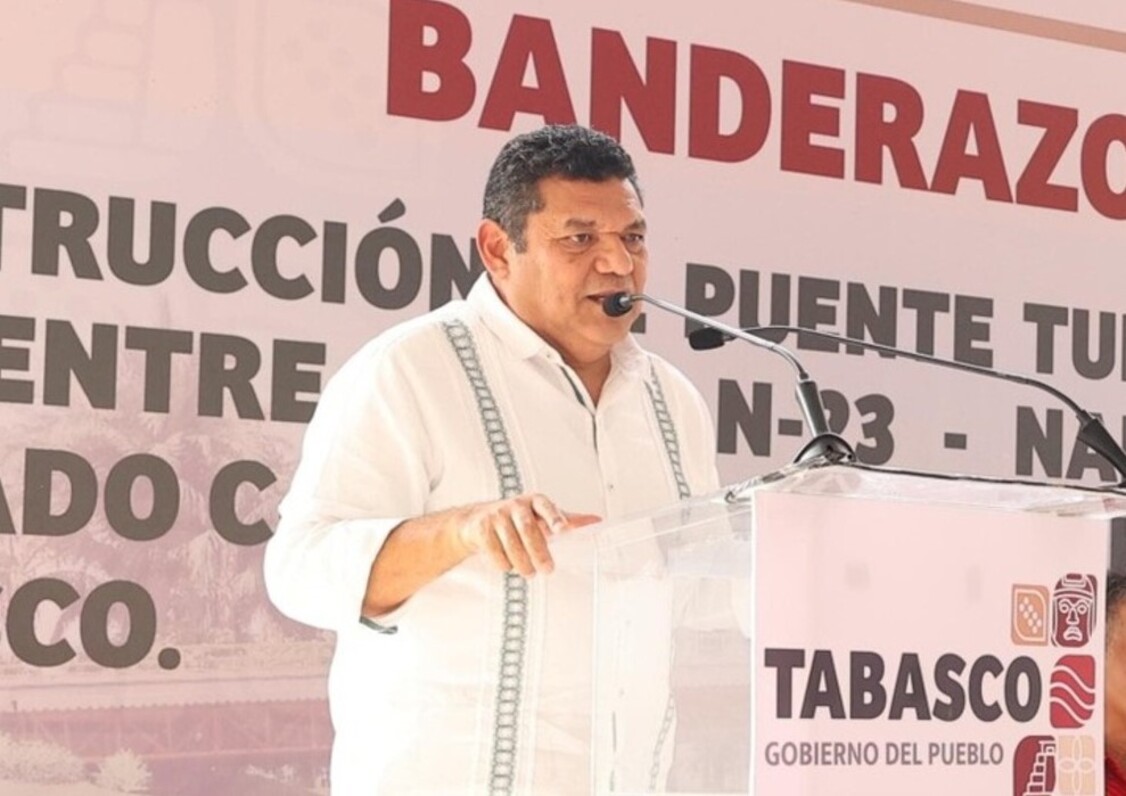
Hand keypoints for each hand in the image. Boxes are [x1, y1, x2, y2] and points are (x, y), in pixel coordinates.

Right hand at [455, 493, 599, 576]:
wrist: (475, 521)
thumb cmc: (516, 520)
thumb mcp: (542, 516)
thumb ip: (568, 519)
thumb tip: (597, 521)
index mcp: (534, 501)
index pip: (546, 506)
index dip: (555, 517)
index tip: (563, 529)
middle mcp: (515, 505)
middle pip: (529, 529)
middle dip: (539, 553)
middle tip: (547, 570)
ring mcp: (497, 515)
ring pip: (512, 544)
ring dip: (522, 563)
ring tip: (529, 572)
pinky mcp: (482, 528)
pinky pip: (495, 551)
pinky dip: (503, 564)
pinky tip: (508, 565)